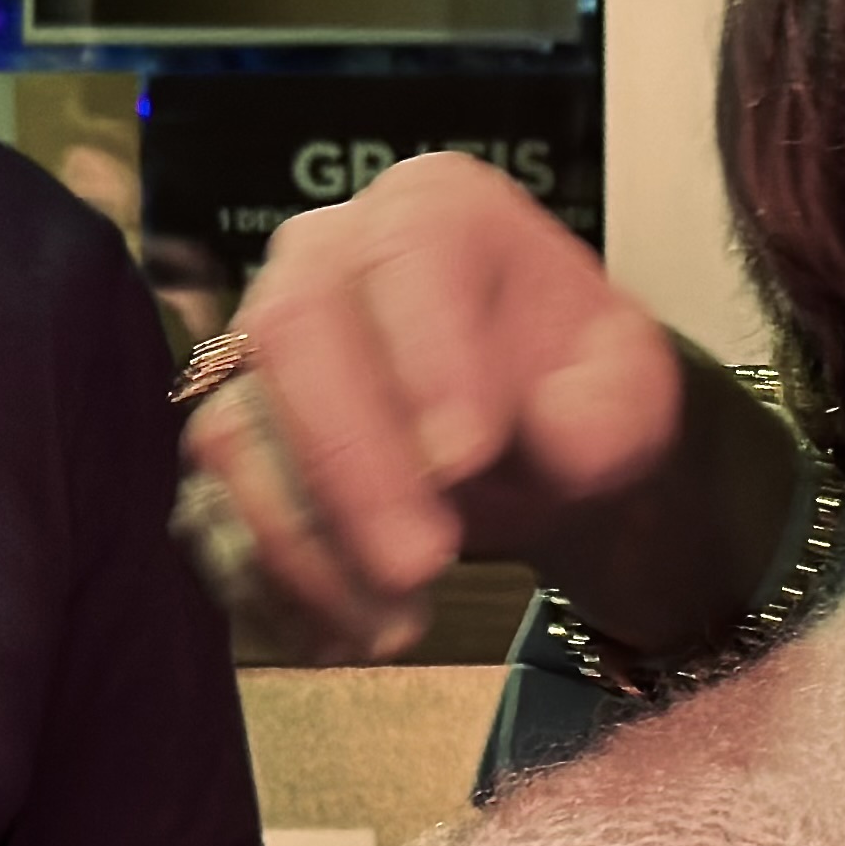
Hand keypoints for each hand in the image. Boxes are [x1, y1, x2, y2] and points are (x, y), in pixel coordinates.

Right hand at [181, 152, 735, 660]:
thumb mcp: (632, 391)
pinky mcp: (234, 447)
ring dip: (310, 546)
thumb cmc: (577, 392)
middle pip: (293, 333)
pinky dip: (273, 587)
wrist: (533, 446)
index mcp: (433, 213)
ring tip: (398, 622)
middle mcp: (324, 260)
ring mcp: (261, 354)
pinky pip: (212, 516)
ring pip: (238, 436)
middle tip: (423, 563)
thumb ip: (613, 405)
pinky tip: (346, 632)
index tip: (469, 453)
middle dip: (352, 462)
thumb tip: (556, 435)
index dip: (426, 354)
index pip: (408, 255)